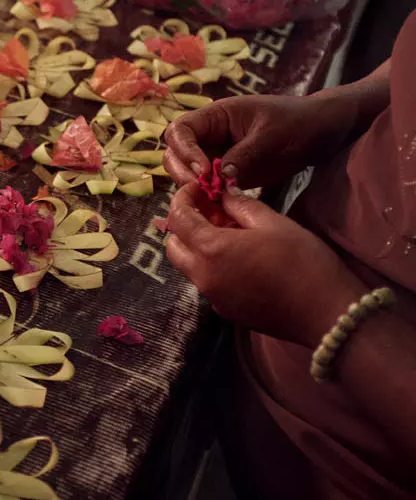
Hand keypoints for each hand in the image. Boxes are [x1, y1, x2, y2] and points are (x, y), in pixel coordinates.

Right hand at [163, 94, 354, 187]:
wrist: (323, 132)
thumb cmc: (298, 122)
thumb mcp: (271, 137)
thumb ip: (243, 156)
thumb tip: (218, 178)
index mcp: (216, 116)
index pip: (180, 131)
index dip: (185, 151)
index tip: (203, 170)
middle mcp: (210, 136)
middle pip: (175, 154)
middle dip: (183, 173)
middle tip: (203, 191)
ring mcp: (217, 156)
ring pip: (188, 174)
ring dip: (194, 189)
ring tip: (212, 202)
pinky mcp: (229, 175)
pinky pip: (208, 188)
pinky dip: (209, 199)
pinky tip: (220, 210)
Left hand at [165, 183, 366, 346]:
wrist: (326, 313)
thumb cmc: (303, 261)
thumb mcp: (272, 223)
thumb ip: (240, 205)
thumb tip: (222, 193)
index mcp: (210, 249)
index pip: (178, 218)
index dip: (183, 197)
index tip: (198, 186)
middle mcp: (202, 276)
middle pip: (173, 246)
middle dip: (183, 225)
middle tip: (210, 210)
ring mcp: (212, 297)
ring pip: (188, 266)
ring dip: (196, 246)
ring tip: (228, 232)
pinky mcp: (225, 311)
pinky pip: (206, 282)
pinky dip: (210, 265)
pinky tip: (239, 258)